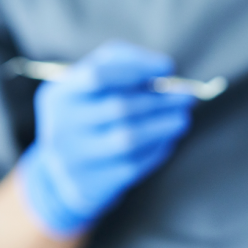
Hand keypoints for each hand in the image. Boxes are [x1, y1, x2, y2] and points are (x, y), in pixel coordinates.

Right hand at [17, 41, 195, 236]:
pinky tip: (168, 139)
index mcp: (59, 95)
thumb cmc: (90, 110)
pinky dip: (156, 150)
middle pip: (119, 107)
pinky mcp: (90, 184)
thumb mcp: (94, 81)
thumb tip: (165, 68)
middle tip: (188, 96)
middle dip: (161, 99)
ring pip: (128, 138)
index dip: (138, 69)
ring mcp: (73, 159)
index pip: (99, 76)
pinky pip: (133, 165)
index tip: (169, 67)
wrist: (65, 168)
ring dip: (164, 125)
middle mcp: (60, 127)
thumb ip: (126, 63)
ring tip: (183, 118)